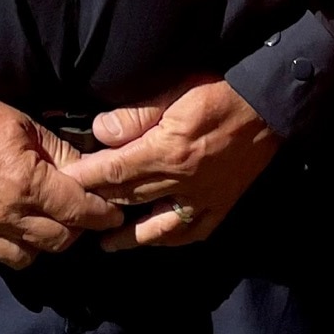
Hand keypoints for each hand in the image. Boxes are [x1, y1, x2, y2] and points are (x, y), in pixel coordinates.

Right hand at [0, 95, 124, 268]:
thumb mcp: (27, 124)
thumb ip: (61, 152)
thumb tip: (91, 169)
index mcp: (27, 184)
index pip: (78, 211)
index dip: (101, 213)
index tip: (113, 212)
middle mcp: (7, 215)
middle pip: (58, 240)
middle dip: (76, 229)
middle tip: (81, 214)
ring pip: (28, 258)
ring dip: (43, 244)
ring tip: (47, 225)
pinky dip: (7, 252)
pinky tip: (13, 235)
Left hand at [61, 76, 279, 249]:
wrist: (270, 105)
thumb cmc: (220, 90)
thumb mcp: (173, 90)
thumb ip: (135, 114)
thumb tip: (100, 133)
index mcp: (168, 152)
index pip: (115, 171)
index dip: (86, 179)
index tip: (63, 185)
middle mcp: (183, 183)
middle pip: (131, 199)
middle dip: (99, 206)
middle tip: (73, 214)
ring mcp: (204, 199)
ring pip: (157, 227)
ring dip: (129, 237)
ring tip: (105, 244)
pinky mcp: (222, 205)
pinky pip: (192, 232)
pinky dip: (171, 239)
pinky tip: (156, 240)